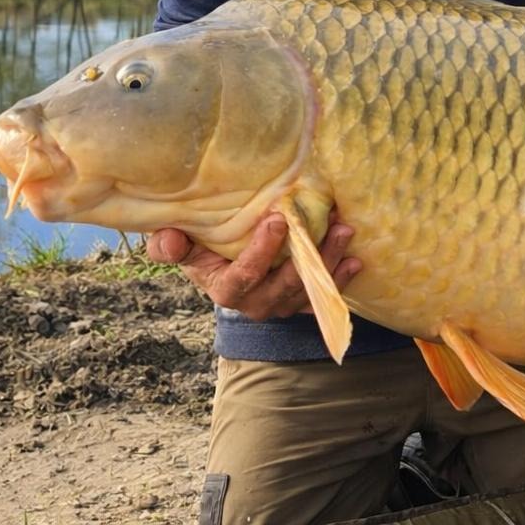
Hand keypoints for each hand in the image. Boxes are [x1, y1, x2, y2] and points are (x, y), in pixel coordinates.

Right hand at [146, 211, 360, 319]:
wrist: (223, 267)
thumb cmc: (202, 248)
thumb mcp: (182, 246)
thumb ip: (170, 245)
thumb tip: (169, 238)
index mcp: (224, 290)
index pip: (244, 276)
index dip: (261, 253)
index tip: (277, 220)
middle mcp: (255, 304)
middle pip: (285, 285)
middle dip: (310, 256)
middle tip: (332, 224)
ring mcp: (280, 305)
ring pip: (308, 289)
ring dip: (331, 261)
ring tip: (346, 231)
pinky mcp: (300, 302)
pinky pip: (323, 296)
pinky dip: (340, 279)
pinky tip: (355, 260)